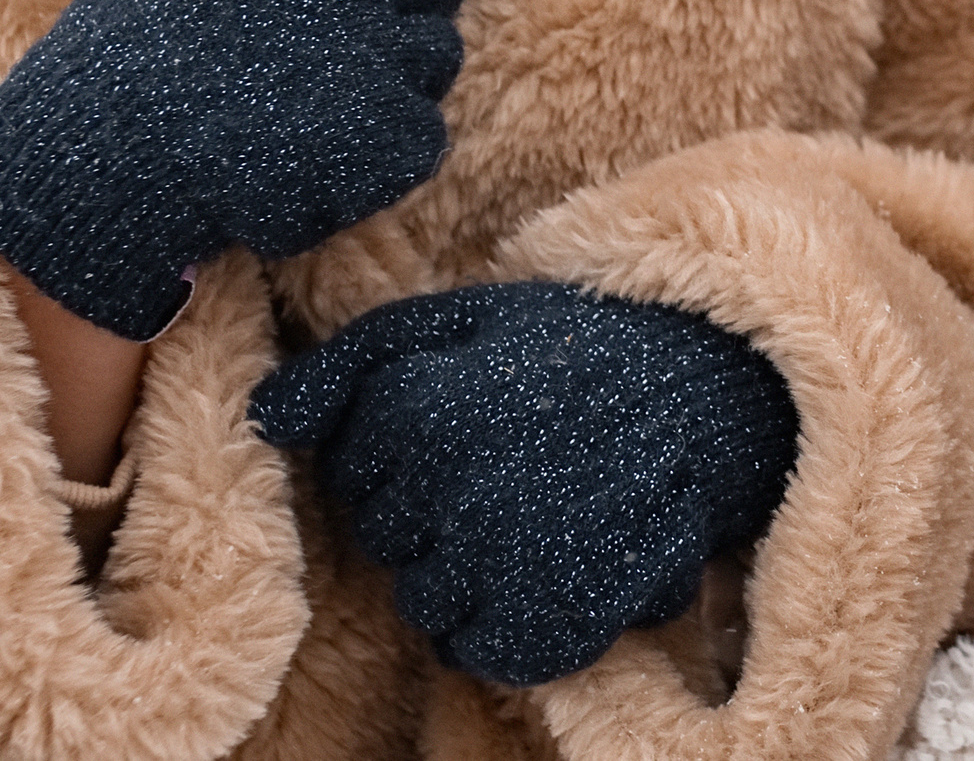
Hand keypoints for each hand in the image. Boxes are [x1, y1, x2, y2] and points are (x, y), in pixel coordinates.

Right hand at [0, 0, 477, 339]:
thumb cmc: (112, 67)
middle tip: (361, 31)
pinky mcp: (387, 139)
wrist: (95, 182)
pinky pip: (429, 130)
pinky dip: (392, 149)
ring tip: (322, 104)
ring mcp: (370, 60)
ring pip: (440, 49)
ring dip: (401, 73)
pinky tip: (328, 158)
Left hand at [250, 281, 800, 687]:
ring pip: (428, 603)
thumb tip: (264, 420)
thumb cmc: (570, 349)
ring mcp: (510, 562)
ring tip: (528, 517)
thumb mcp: (456, 321)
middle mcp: (458, 492)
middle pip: (390, 541)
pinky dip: (502, 627)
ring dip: (465, 573)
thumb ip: (348, 366)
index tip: (470, 424)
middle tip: (507, 466)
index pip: (353, 473)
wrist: (709, 393)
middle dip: (432, 512)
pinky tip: (539, 573)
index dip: (404, 453)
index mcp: (424, 412)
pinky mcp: (557, 618)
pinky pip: (484, 652)